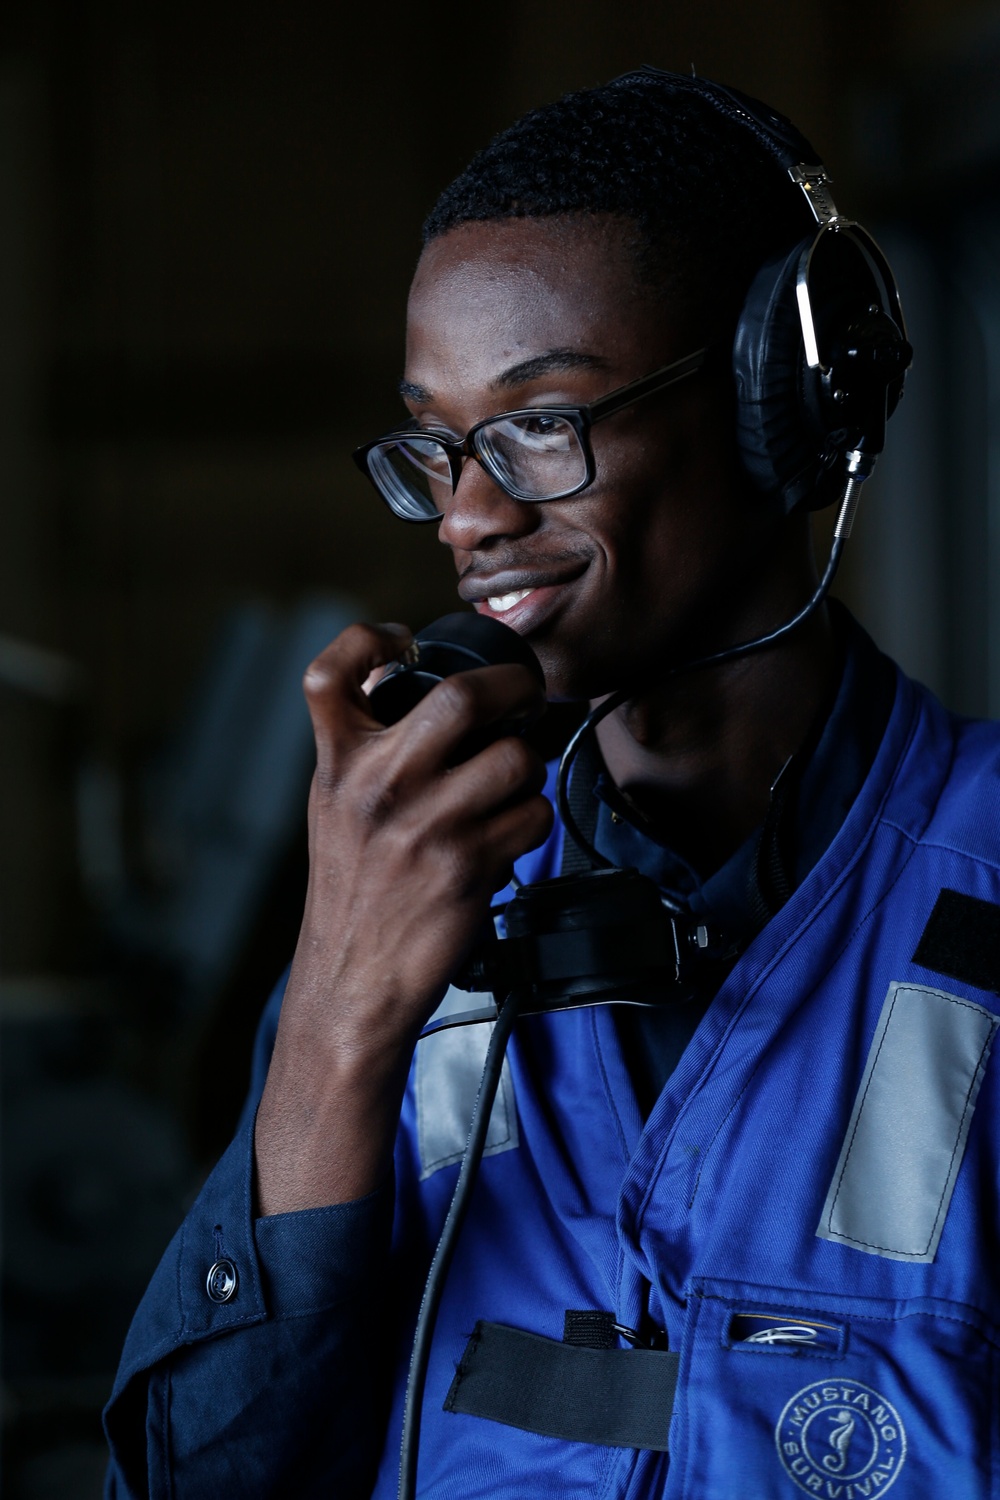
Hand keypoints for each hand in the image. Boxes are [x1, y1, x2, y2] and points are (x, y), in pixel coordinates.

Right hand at [255, 621, 551, 1211]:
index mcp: (338, 766)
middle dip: (513, 687)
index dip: (368, 639)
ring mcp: (425, 824)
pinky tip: (505, 840)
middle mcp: (378, 787)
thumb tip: (427, 692)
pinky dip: (531, 823)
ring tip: (508, 793)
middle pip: (463, 696)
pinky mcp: (468, 866)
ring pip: (517, 759)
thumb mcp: (335, 809)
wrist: (352, 983)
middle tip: (524, 693)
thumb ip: (367, 752)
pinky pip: (532, 816)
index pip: (329, 673)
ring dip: (528, 772)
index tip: (400, 640)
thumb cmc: (352, 894)